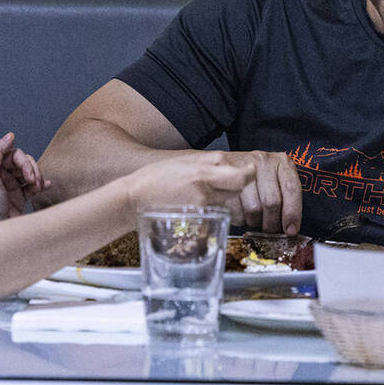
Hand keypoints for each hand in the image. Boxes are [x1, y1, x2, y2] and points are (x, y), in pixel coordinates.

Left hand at [0, 133, 49, 224]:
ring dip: (36, 177)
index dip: (22, 161)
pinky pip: (33, 185)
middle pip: (23, 161)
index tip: (26, 175)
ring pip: (30, 171)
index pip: (12, 153)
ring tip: (36, 187)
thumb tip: (9, 136)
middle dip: (31, 170)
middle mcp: (0, 173)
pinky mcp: (19, 196)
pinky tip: (44, 187)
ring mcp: (10, 185)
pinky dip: (40, 184)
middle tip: (32, 182)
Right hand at [124, 151, 254, 213]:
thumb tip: (231, 161)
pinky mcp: (195, 224)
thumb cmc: (154, 178)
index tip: (251, 171)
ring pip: (226, 205)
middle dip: (235, 187)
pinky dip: (211, 211)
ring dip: (223, 199)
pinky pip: (213, 216)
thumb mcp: (182, 160)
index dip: (248, 175)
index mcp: (201, 174)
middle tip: (222, 182)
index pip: (239, 178)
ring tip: (202, 193)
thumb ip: (210, 161)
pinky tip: (195, 205)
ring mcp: (200, 211)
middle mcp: (204, 194)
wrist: (132, 200)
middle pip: (236, 192)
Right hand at [219, 150, 303, 234]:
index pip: (291, 188)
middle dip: (272, 223)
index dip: (292, 213)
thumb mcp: (278, 182)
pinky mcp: (224, 178)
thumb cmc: (258, 179)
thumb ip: (286, 200)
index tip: (290, 230)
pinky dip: (240, 217)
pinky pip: (236, 209)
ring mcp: (243, 167)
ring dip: (255, 220)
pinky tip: (241, 210)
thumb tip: (290, 228)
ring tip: (254, 216)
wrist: (227, 166)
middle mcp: (263, 160)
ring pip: (253, 208)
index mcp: (281, 161)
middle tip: (270, 230)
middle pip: (271, 202)